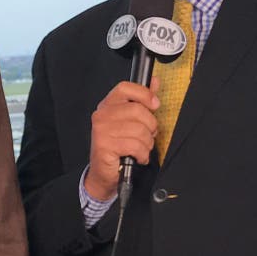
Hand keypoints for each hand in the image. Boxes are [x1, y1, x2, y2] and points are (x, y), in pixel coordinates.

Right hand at [86, 78, 159, 199]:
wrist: (104, 174)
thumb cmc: (118, 147)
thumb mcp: (130, 121)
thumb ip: (142, 100)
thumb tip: (155, 81)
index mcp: (107, 106)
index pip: (125, 88)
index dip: (144, 94)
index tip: (155, 105)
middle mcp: (101, 115)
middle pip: (137, 110)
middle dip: (150, 126)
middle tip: (147, 135)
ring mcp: (101, 130)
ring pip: (139, 130)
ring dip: (146, 143)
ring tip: (141, 148)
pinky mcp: (104, 145)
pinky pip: (135, 145)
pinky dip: (142, 154)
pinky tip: (137, 156)